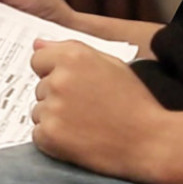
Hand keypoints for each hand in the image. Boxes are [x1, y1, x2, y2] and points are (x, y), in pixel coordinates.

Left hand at [31, 40, 166, 179]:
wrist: (144, 139)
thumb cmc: (132, 99)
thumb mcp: (110, 63)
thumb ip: (72, 49)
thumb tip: (38, 44)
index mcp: (74, 56)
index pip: (38, 59)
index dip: (52, 70)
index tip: (68, 80)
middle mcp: (59, 79)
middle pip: (40, 86)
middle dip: (57, 94)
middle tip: (85, 104)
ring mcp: (52, 108)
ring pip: (39, 110)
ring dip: (54, 116)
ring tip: (83, 121)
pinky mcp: (48, 135)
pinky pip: (38, 133)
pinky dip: (53, 136)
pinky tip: (77, 135)